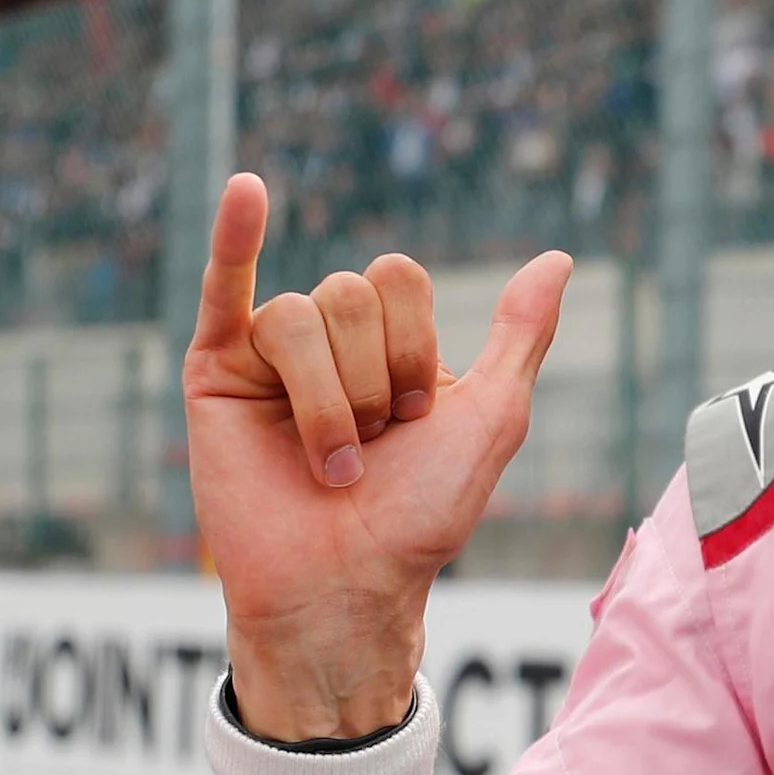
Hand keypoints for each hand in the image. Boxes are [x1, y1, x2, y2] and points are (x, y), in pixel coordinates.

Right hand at [183, 174, 571, 740]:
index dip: (414, 347)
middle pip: (351, 292)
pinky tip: (246, 190)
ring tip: (330, 464)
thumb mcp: (490, 420)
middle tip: (369, 446)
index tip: (417, 418)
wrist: (347, 585)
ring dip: (328, 401)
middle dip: (372, 376)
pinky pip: (221, 287)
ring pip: (298, 315)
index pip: (400, 278)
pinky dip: (232, 236)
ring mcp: (268, 354)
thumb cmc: (417, 517)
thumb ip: (520, 336)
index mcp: (391, 342)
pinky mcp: (215, 374)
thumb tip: (558, 258)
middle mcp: (330, 339)